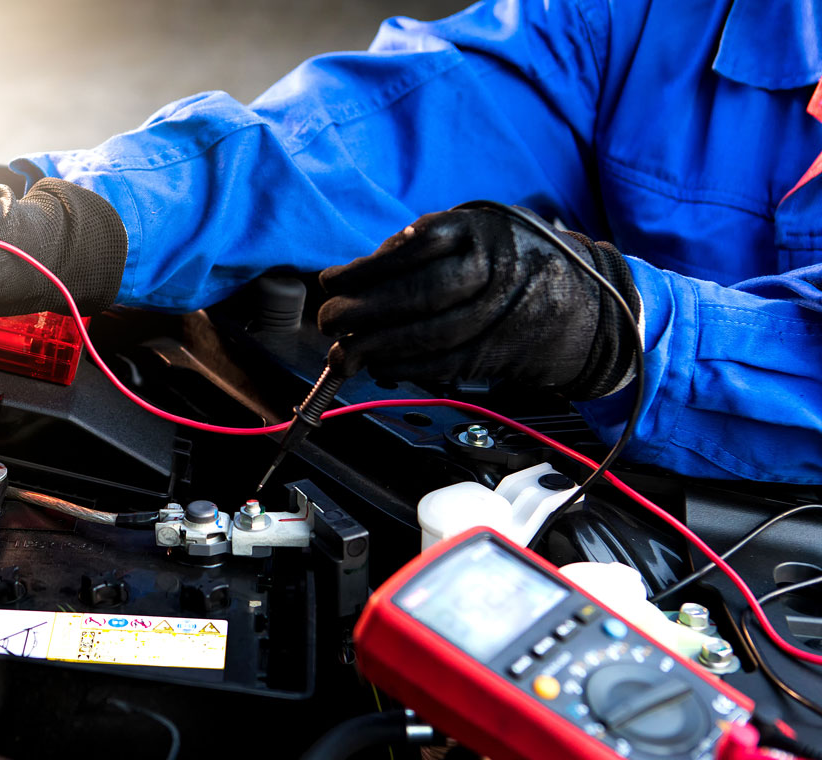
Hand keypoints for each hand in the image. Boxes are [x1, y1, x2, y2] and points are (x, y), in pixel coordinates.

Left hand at [317, 206, 639, 399]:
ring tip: (342, 353)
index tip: (331, 282)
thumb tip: (362, 272)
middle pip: (418, 292)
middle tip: (328, 320)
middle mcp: (496, 268)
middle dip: (362, 311)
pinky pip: (444, 363)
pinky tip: (378, 365)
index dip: (365, 269)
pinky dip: (404, 367)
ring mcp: (502, 312)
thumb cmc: (520, 266)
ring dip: (375, 347)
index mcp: (483, 230)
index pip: (413, 246)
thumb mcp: (482, 234)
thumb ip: (426, 245)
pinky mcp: (501, 351)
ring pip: (428, 334)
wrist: (594, 308)